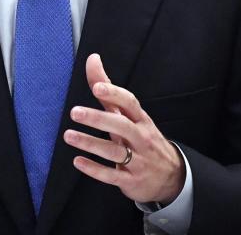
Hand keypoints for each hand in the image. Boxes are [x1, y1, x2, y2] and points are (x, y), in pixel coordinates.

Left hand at [64, 53, 184, 203]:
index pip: (130, 103)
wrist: (171, 176)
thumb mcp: (130, 116)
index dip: (114, 94)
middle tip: (74, 112)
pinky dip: (94, 169)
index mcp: (140, 120)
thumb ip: (109, 91)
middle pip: (121, 126)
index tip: (96, 87)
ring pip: (114, 152)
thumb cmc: (144, 138)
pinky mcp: (131, 180)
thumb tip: (93, 60)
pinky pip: (112, 175)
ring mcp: (137, 160)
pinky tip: (78, 161)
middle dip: (98, 118)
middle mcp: (140, 138)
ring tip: (69, 136)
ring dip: (90, 143)